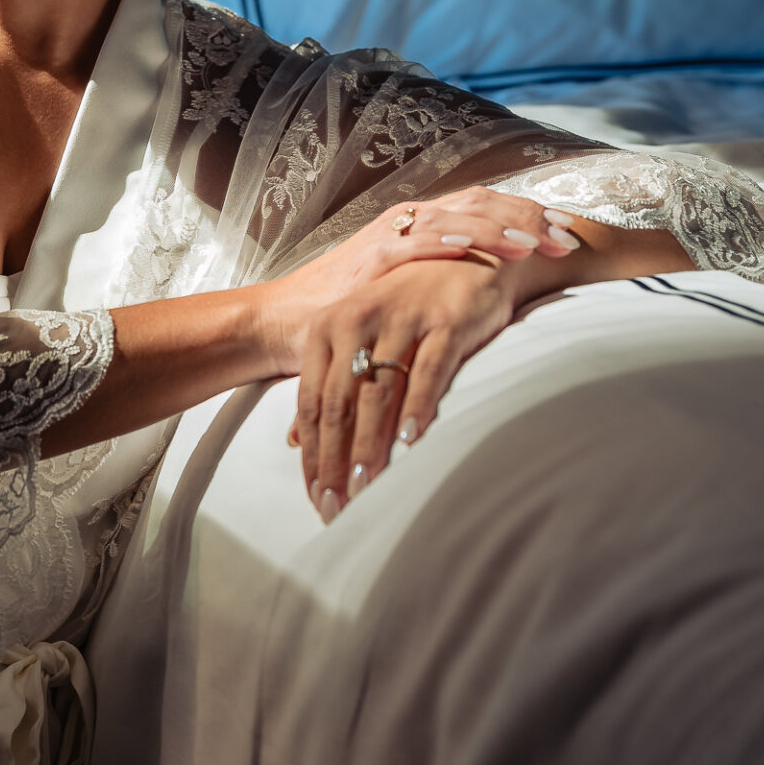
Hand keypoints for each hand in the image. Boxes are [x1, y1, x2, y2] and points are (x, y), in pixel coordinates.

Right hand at [264, 188, 579, 372]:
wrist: (288, 320)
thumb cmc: (354, 310)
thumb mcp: (412, 291)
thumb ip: (449, 283)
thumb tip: (500, 291)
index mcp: (425, 223)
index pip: (489, 206)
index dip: (531, 214)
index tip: (570, 229)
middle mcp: (412, 219)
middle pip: (483, 203)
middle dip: (530, 218)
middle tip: (570, 236)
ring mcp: (391, 234)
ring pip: (457, 218)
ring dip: (501, 228)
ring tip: (538, 242)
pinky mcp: (371, 259)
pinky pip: (416, 243)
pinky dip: (448, 242)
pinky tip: (478, 248)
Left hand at [288, 256, 525, 521]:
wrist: (469, 256)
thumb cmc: (408, 306)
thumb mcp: (358, 338)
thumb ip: (327, 385)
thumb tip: (294, 441)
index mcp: (328, 326)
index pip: (312, 401)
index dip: (312, 454)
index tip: (316, 497)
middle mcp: (357, 318)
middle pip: (339, 402)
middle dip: (336, 460)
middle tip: (338, 508)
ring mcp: (402, 318)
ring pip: (379, 392)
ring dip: (371, 445)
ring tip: (368, 489)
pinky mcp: (445, 320)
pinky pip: (429, 371)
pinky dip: (418, 408)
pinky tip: (412, 443)